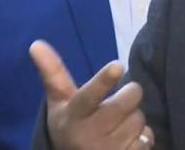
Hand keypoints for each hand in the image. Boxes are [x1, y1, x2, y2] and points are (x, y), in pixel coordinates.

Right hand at [30, 41, 153, 149]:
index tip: (117, 65)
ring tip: (119, 125)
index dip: (103, 81)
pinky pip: (148, 138)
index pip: (89, 96)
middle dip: (130, 94)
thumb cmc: (70, 125)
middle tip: (122, 98)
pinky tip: (128, 141)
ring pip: (139, 120)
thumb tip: (36, 43)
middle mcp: (90, 135)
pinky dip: (143, 137)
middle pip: (127, 101)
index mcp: (74, 115)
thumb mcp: (59, 103)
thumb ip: (53, 73)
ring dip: (135, 119)